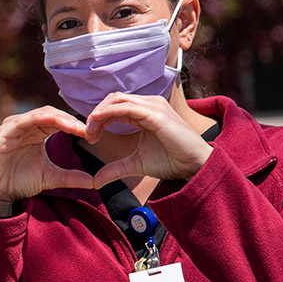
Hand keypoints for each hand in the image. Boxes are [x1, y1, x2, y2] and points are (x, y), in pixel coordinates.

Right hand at [0, 106, 93, 216]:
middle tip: (86, 129)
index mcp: (35, 132)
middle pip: (51, 113)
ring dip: (59, 118)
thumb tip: (94, 181)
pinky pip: (22, 122)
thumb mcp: (50, 178)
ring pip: (39, 114)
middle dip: (70, 120)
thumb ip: (70, 177)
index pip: (58, 120)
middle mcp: (24, 126)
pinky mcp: (2, 135)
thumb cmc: (18, 182)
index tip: (92, 134)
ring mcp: (12, 129)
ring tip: (75, 128)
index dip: (75, 124)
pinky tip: (53, 121)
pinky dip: (38, 119)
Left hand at [84, 93, 212, 185]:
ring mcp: (153, 106)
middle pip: (113, 99)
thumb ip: (115, 169)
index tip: (90, 138)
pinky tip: (97, 125)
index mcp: (144, 112)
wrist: (194, 165)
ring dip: (99, 115)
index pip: (114, 105)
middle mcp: (149, 104)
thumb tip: (95, 182)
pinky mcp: (155, 114)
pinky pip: (125, 108)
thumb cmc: (171, 161)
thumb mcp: (135, 164)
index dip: (98, 118)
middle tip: (89, 136)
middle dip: (96, 115)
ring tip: (91, 134)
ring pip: (117, 100)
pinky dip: (107, 114)